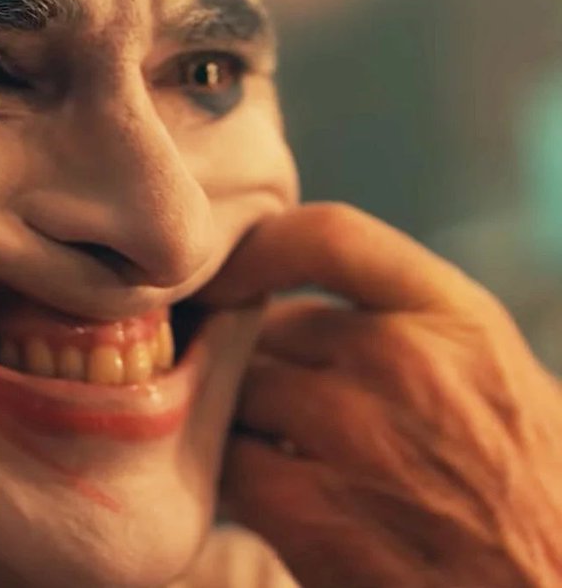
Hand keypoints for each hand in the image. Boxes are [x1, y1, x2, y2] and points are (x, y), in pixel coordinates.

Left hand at [213, 203, 561, 587]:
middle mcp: (404, 363)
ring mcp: (355, 436)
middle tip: (262, 396)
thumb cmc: (526, 488)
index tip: (226, 271)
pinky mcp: (310, 513)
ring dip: (235, 417)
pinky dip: (230, 475)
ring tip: (272, 447)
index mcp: (456, 317)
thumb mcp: (489, 370)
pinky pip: (224, 462)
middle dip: (251, 358)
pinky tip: (267, 493)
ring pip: (233, 392)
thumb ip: (398, 319)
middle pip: (264, 327)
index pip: (328, 236)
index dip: (259, 246)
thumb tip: (281, 299)